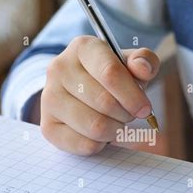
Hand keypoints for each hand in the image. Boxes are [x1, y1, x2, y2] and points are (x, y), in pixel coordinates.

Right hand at [40, 35, 159, 154]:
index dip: (133, 96)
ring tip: (116, 123)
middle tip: (128, 114)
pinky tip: (100, 134)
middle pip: (105, 103)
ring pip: (96, 127)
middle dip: (126, 114)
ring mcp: (49, 98)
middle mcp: (59, 69)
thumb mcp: (132, 65)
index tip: (145, 109)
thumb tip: (143, 69)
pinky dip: (101, 144)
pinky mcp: (48, 126)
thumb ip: (145, 62)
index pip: (110, 73)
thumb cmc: (112, 78)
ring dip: (115, 130)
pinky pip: (85, 145)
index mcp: (83, 48)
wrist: (82, 92)